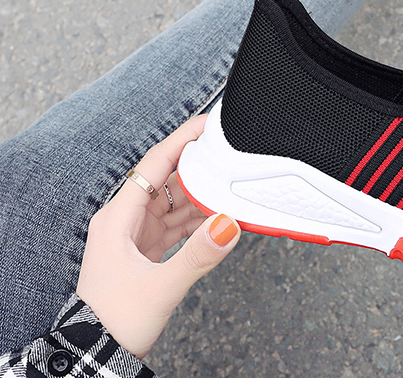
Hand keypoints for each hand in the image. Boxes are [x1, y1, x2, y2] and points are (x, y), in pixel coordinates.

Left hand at [77, 114, 240, 358]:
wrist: (97, 356)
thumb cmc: (114, 321)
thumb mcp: (160, 288)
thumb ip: (198, 255)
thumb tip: (229, 224)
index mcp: (117, 217)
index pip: (153, 163)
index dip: (182, 139)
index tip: (208, 123)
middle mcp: (125, 219)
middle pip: (166, 177)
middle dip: (198, 164)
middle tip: (229, 150)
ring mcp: (136, 233)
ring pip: (174, 199)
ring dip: (201, 193)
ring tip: (231, 183)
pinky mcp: (146, 248)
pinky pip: (176, 221)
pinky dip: (198, 217)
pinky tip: (220, 214)